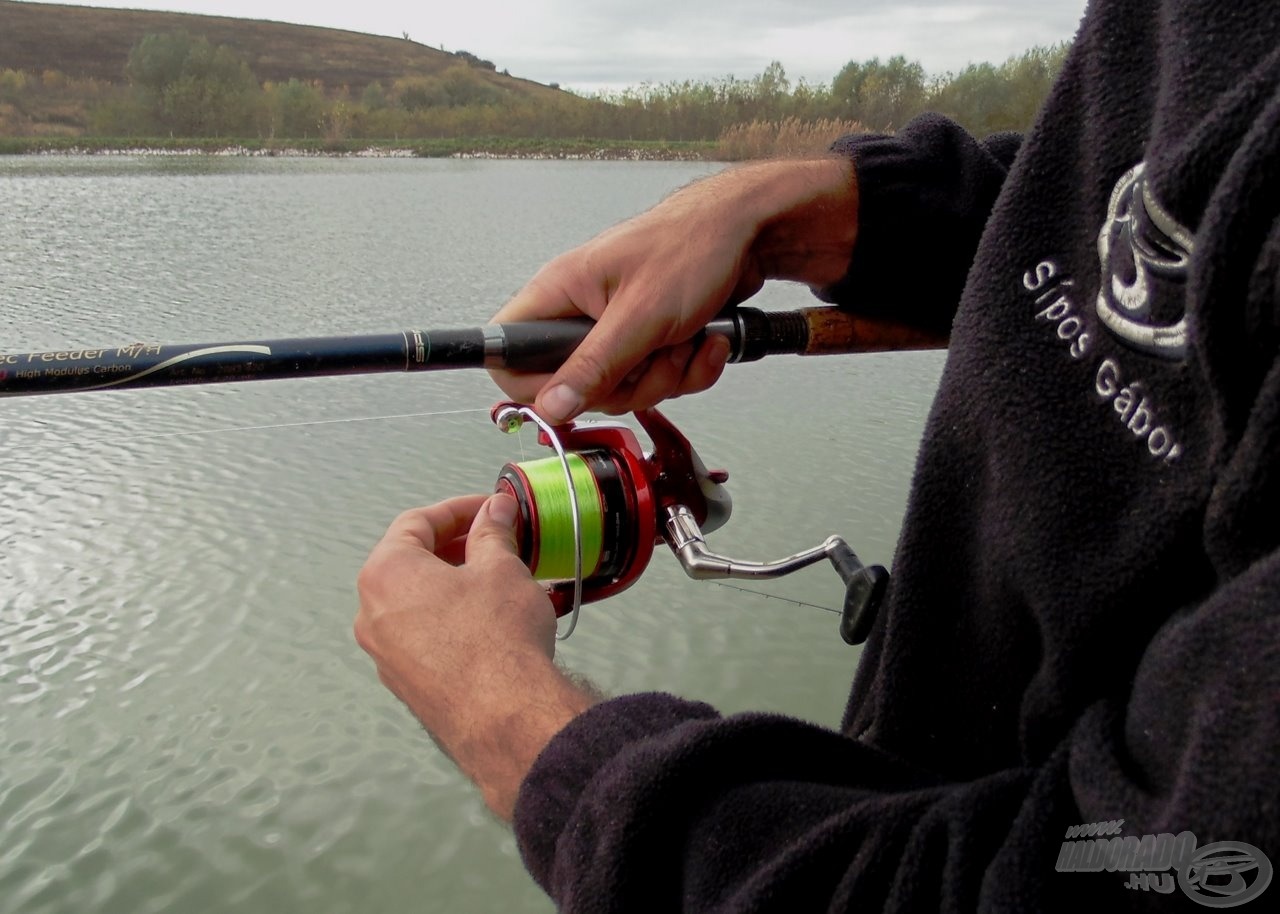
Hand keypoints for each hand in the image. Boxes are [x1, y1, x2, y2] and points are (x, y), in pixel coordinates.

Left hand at [354, 493, 597, 818]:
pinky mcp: (407, 684)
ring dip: (457, 584)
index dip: (459, 510)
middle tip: (497, 541)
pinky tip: (493, 620)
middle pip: (412, 562)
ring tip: (501, 580)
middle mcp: (373, 613)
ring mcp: (386, 654)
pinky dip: (453, 619)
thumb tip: (495, 512)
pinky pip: (426, 636)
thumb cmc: (496, 640)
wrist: (504, 716)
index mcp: (386, 573)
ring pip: (419, 602)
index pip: (417, 523)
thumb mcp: (501, 568)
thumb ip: (493, 532)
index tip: (489, 509)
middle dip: (458, 547)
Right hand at [490, 157, 858, 420]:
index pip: (509, 355)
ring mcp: (617, 330)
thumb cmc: (691, 247)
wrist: (747, 234)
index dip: (536, 387)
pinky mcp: (649, 342)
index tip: (579, 390)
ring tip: (686, 337)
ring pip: (625, 389)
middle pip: (578, 387)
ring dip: (668, 375)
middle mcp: (582, 313)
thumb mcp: (639, 316)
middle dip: (629, 383)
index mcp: (560, 293)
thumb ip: (593, 367)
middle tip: (653, 353)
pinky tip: (705, 340)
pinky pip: (659, 381)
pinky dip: (690, 369)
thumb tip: (550, 407)